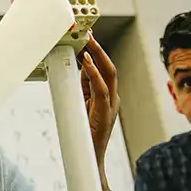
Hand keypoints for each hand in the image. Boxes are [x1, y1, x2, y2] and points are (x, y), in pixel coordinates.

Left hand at [79, 33, 119, 165]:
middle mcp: (112, 98)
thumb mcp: (81, 105)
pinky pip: (101, 87)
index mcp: (107, 96)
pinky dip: (93, 72)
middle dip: (98, 48)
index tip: (85, 36)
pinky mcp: (105, 112)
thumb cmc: (84, 134)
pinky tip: (85, 60)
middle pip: (109, 66)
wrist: (89, 158)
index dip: (95, 52)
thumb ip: (82, 87)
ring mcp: (111, 105)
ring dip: (97, 54)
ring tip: (87, 40)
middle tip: (86, 32)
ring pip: (108, 73)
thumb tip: (77, 67)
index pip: (104, 69)